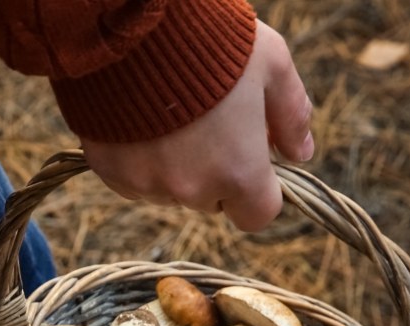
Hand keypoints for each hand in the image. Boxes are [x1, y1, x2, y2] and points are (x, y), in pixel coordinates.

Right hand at [80, 21, 312, 231]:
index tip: (250, 159)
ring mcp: (145, 183)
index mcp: (238, 172)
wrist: (132, 26)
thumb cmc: (212, 40)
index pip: (256, 215)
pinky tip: (139, 120)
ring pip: (169, 190)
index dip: (257, 190)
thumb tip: (301, 152)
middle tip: (208, 123)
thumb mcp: (272, 64)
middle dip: (214, 172)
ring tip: (169, 115)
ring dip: (174, 166)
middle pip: (210, 200)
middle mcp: (190, 188)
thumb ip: (292, 115)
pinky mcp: (108, 171)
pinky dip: (138, 158)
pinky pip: (131, 179)